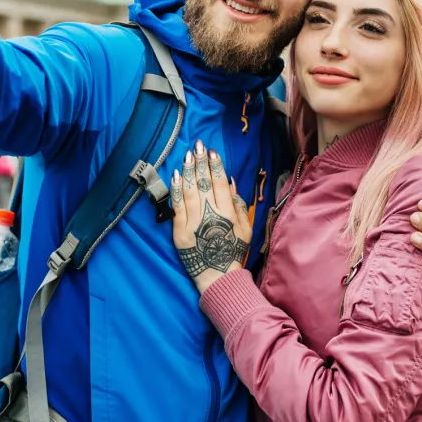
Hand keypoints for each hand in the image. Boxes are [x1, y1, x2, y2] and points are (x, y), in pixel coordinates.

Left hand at [171, 141, 251, 294]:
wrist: (218, 277)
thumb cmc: (234, 252)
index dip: (215, 165)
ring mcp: (193, 222)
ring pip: (189, 190)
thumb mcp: (246, 228)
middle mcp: (210, 214)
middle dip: (200, 161)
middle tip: (197, 144)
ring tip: (187, 155)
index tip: (211, 152)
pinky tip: (176, 175)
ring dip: (188, 170)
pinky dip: (176, 189)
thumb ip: (239, 204)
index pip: (219, 182)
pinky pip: (177, 206)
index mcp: (228, 212)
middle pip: (203, 182)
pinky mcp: (180, 231)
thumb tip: (230, 182)